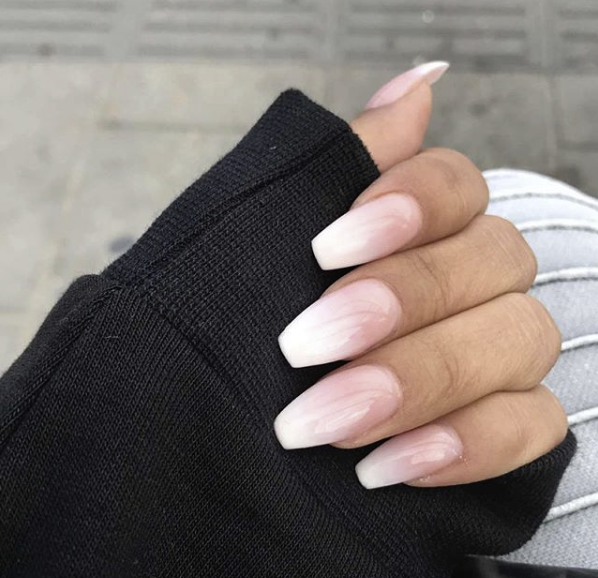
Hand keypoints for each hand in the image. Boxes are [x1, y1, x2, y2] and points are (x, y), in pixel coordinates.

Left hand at [274, 63, 566, 488]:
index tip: (321, 249)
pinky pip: (532, 428)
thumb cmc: (266, 315)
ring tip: (326, 423)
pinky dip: (465, 447)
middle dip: (399, 304)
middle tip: (304, 346)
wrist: (254, 410)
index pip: (457, 184)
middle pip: (491, 262)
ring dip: (420, 382)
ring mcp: (506, 348)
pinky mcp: (514, 420)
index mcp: (432, 223)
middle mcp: (481, 276)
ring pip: (518, 342)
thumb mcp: (280, 234)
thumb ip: (349, 163)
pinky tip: (389, 467)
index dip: (403, 207)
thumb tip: (417, 82)